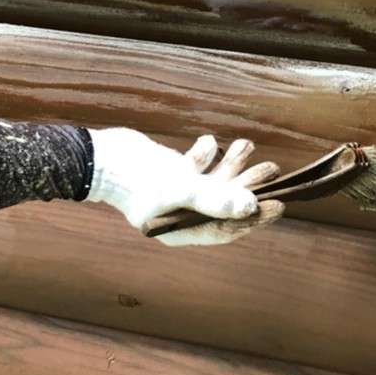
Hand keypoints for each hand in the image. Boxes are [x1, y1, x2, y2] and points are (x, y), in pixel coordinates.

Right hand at [87, 128, 283, 246]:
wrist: (98, 156)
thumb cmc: (135, 178)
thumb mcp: (179, 189)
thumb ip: (215, 198)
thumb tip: (251, 207)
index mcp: (179, 230)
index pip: (225, 229)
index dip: (252, 218)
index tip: (277, 204)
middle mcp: (180, 214)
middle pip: (224, 203)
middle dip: (247, 186)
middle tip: (271, 169)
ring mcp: (177, 193)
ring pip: (214, 181)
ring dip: (232, 165)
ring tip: (250, 146)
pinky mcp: (172, 172)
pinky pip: (198, 166)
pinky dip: (207, 154)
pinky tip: (208, 144)